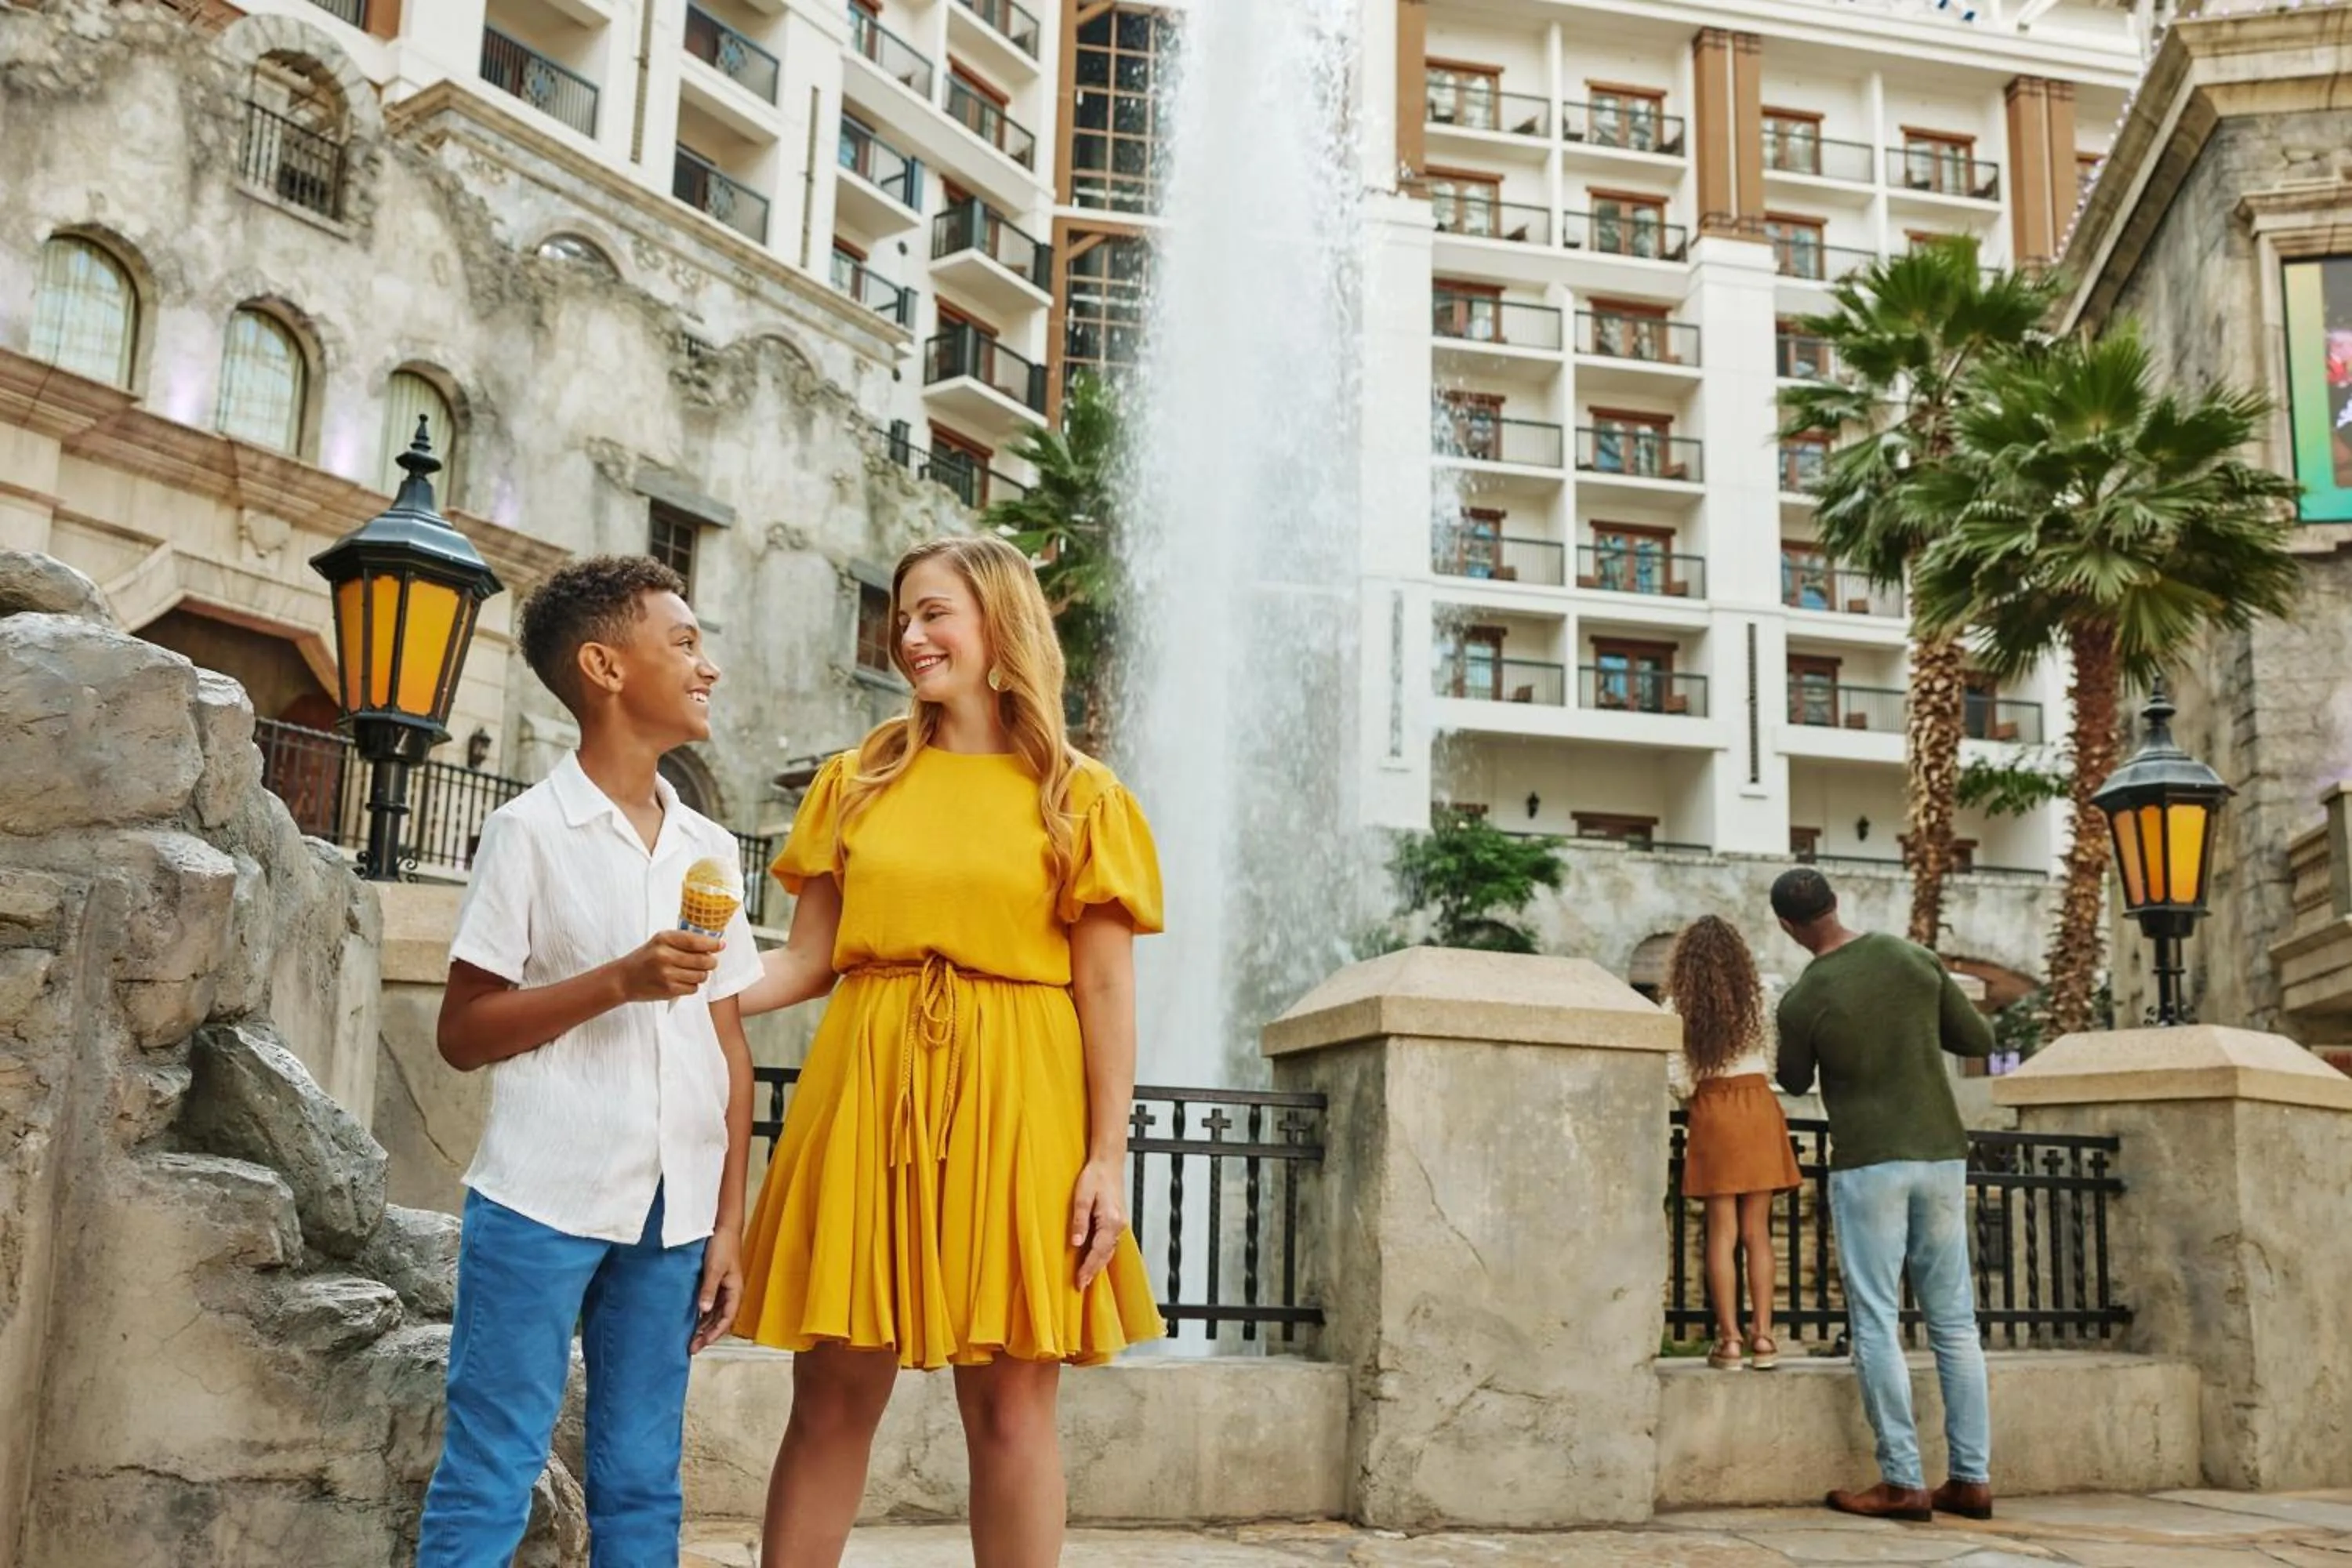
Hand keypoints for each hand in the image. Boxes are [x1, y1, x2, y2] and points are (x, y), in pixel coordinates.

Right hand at [614, 930, 721, 1002]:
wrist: (624, 979)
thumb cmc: (646, 958)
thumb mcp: (660, 941)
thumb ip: (682, 940)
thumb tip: (712, 944)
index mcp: (664, 939)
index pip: (696, 941)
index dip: (712, 944)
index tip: (720, 945)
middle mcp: (665, 955)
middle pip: (703, 960)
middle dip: (711, 962)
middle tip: (710, 962)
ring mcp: (667, 974)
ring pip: (701, 975)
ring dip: (702, 974)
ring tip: (693, 972)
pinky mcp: (669, 990)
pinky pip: (693, 988)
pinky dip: (692, 985)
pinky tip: (683, 981)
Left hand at [691, 1228, 742, 1353]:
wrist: (723, 1227)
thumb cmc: (722, 1246)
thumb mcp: (715, 1268)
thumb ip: (709, 1289)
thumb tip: (703, 1310)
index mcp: (735, 1290)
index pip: (727, 1319)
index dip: (715, 1333)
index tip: (702, 1344)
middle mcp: (730, 1292)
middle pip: (720, 1320)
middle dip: (707, 1335)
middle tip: (692, 1348)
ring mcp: (723, 1288)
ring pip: (714, 1314)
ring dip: (703, 1327)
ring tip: (690, 1339)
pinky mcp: (714, 1283)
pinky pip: (709, 1304)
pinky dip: (701, 1315)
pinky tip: (691, 1320)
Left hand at [1067, 1159, 1126, 1291]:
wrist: (1109, 1163)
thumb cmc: (1094, 1176)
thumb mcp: (1081, 1197)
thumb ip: (1079, 1221)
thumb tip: (1076, 1243)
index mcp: (1110, 1220)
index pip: (1098, 1251)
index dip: (1088, 1268)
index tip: (1080, 1282)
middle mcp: (1119, 1225)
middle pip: (1106, 1255)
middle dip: (1093, 1271)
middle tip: (1081, 1286)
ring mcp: (1121, 1224)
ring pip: (1110, 1250)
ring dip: (1099, 1264)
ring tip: (1087, 1277)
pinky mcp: (1119, 1221)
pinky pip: (1111, 1243)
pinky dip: (1103, 1254)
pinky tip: (1095, 1258)